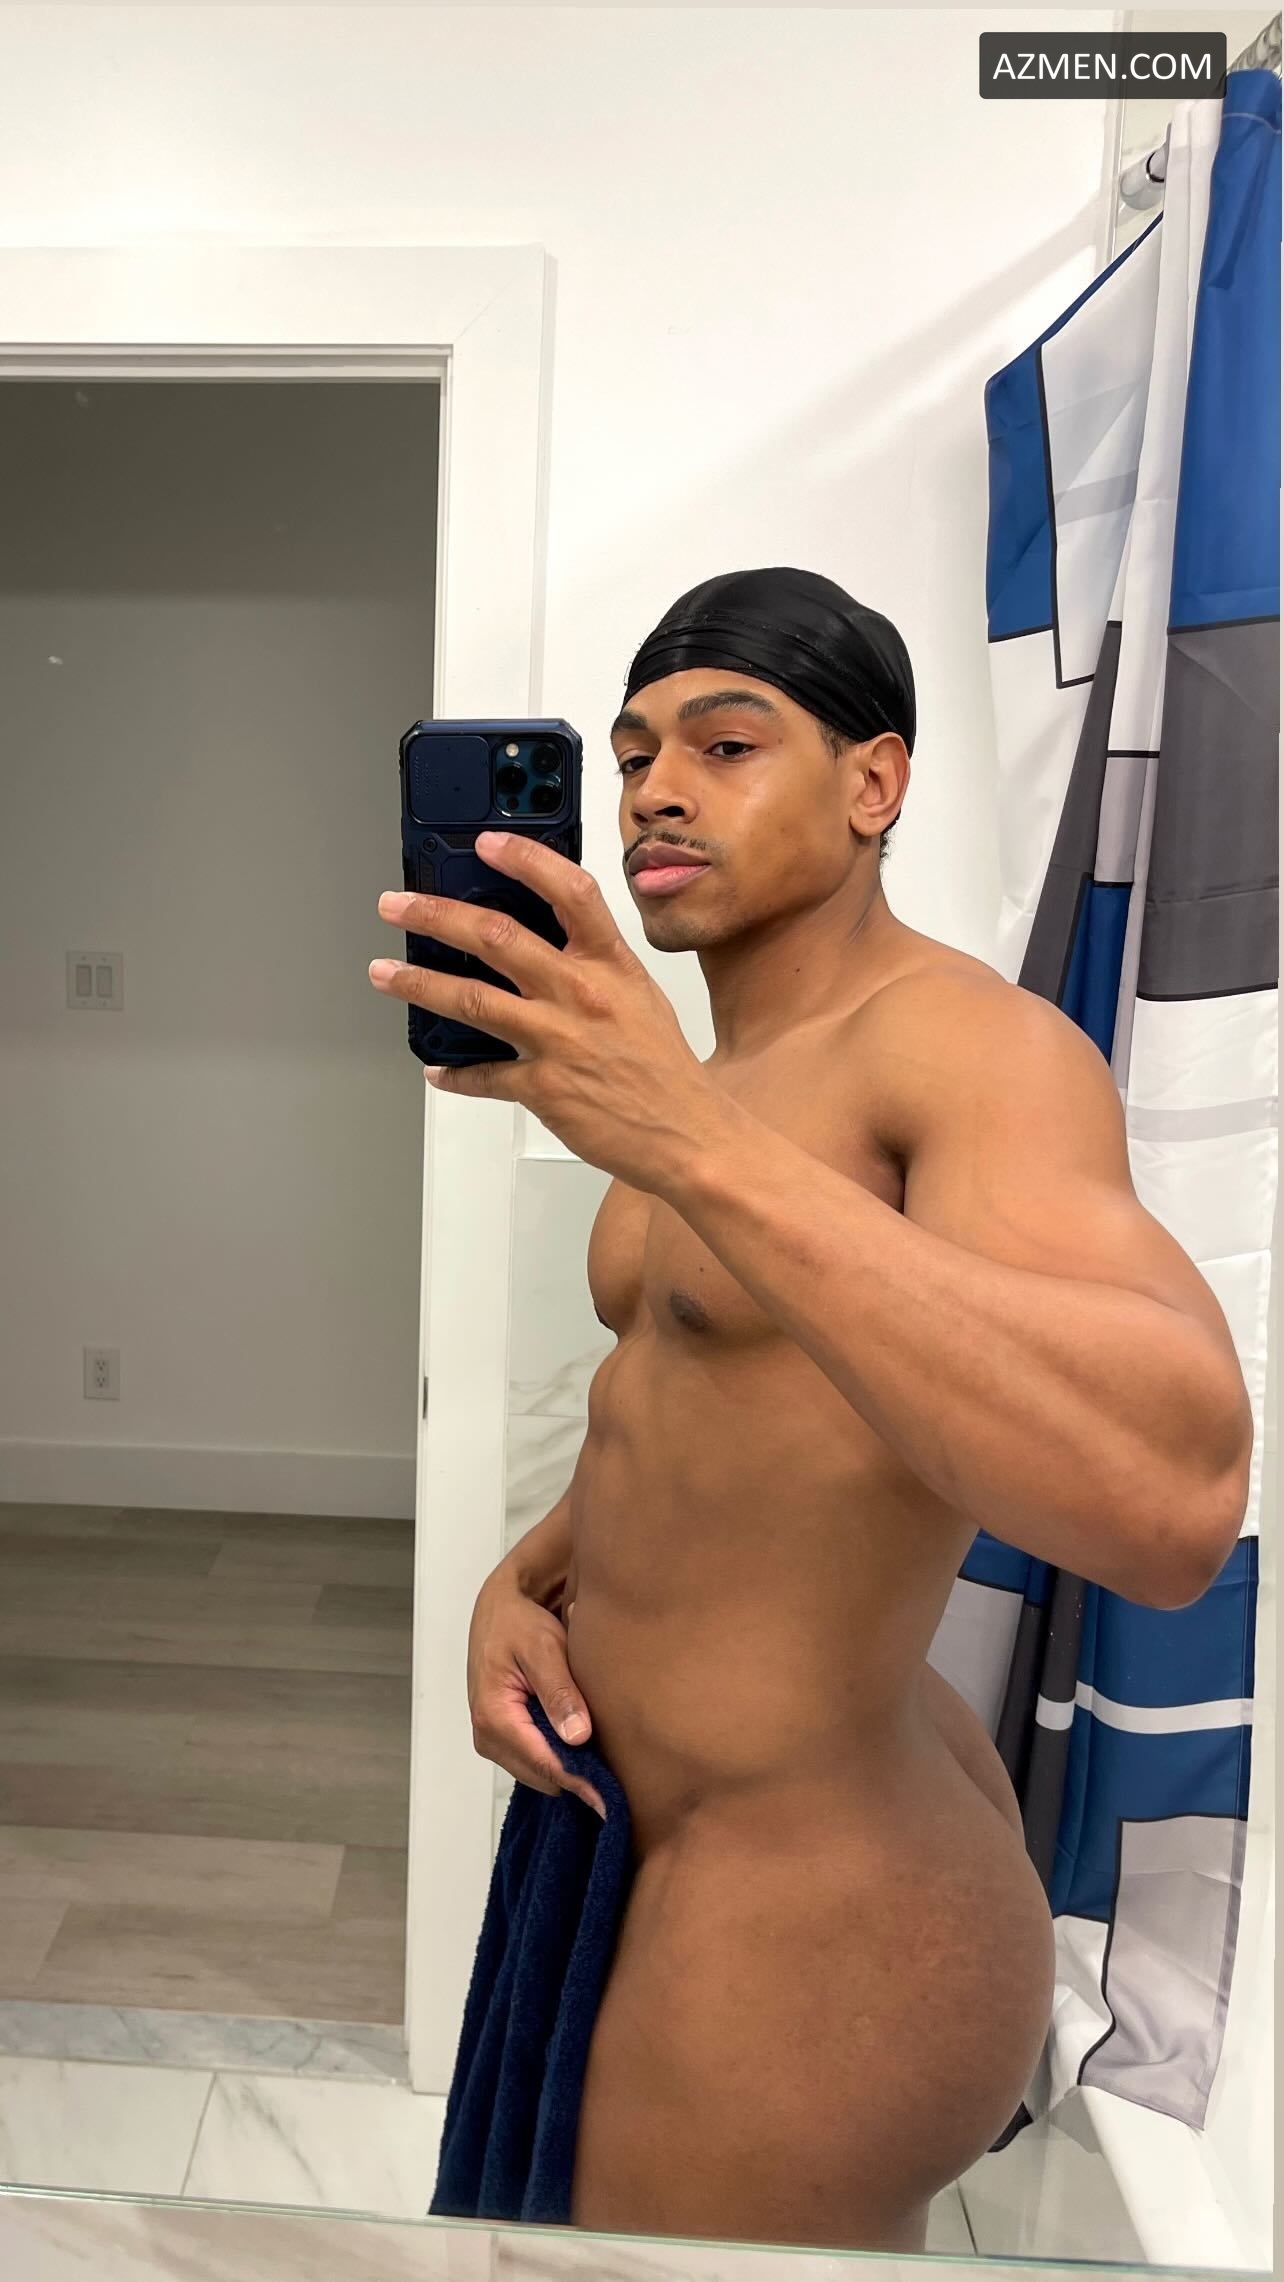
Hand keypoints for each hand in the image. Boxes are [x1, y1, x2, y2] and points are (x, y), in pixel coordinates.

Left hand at [369, 831, 731, 1194]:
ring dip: (419, 983)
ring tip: (386, 973)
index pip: (568, 891)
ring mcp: (557, 1040)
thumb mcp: (638, 995)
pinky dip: (454, 1072)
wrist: (688, 1133)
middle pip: (496, 936)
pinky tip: (437, 1068)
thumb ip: (593, 963)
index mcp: (609, 964)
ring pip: (472, 999)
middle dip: (435, 915)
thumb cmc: (664, 1068)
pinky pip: (483, 1075)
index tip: (486, 843)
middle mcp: (579, 994)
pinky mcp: (542, 1088)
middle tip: (398, 905)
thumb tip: (539, 941)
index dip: (525, 859)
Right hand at [467, 1566, 606, 1818]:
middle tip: (616, 1772)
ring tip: (601, 1755)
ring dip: (567, 1766)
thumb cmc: (520, 1623)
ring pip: (538, 1772)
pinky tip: (580, 1742)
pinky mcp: (502, 1737)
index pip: (543, 1763)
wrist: (497, 1612)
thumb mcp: (544, 1648)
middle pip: (540, 1775)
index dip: (579, 1781)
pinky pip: (534, 1759)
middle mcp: (487, 1737)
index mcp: (494, 1716)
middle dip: (575, 1776)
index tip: (610, 1800)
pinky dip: (557, 1755)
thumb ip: (560, 1692)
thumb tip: (579, 1737)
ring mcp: (492, 1740)